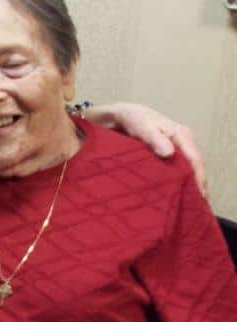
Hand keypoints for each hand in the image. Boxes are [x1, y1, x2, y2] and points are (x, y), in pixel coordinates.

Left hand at [88, 102, 206, 196]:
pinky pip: (178, 170)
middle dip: (196, 185)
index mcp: (182, 135)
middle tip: (192, 205)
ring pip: (187, 170)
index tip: (198, 195)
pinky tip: (176, 195)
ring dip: (188, 185)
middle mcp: (184, 143)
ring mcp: (178, 150)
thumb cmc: (133, 119)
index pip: (195, 159)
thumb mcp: (142, 127)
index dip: (198, 178)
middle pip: (195, 168)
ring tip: (186, 205)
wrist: (123, 115)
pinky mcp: (170, 156)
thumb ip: (154, 139)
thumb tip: (169, 153)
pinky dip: (179, 181)